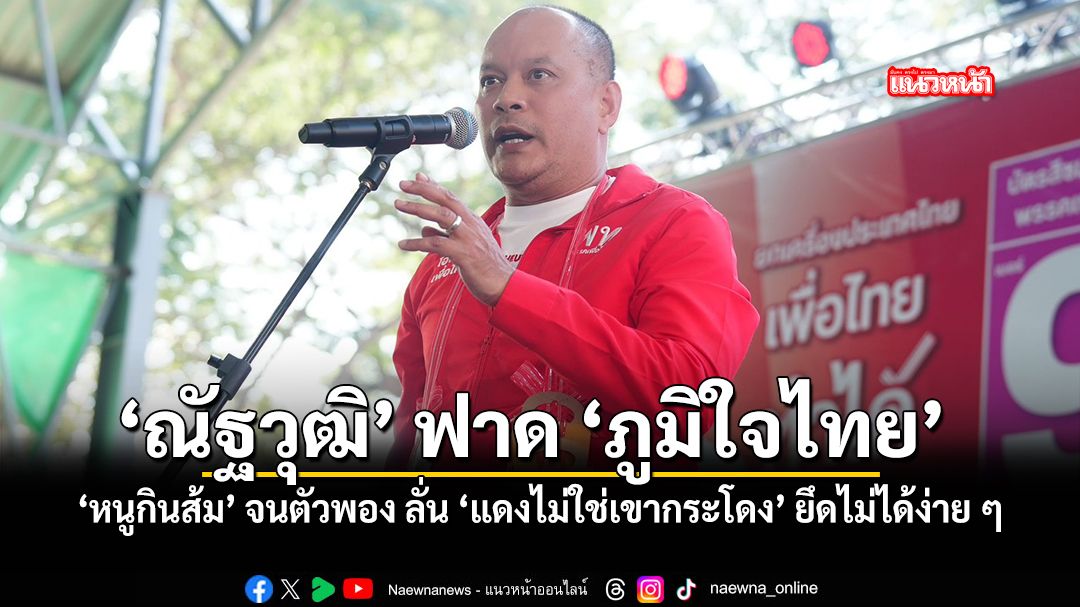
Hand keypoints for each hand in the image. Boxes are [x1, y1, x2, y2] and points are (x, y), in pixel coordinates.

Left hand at [395, 172, 513, 305]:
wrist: (503, 283)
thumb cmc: (485, 265)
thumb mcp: (465, 244)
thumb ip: (445, 233)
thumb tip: (424, 228)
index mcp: (472, 220)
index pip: (450, 197)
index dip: (433, 185)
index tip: (417, 177)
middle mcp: (470, 224)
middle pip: (444, 199)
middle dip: (423, 189)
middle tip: (403, 184)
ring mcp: (467, 238)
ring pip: (440, 216)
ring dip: (417, 208)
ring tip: (399, 204)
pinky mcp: (463, 254)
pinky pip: (436, 244)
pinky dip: (417, 243)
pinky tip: (403, 244)